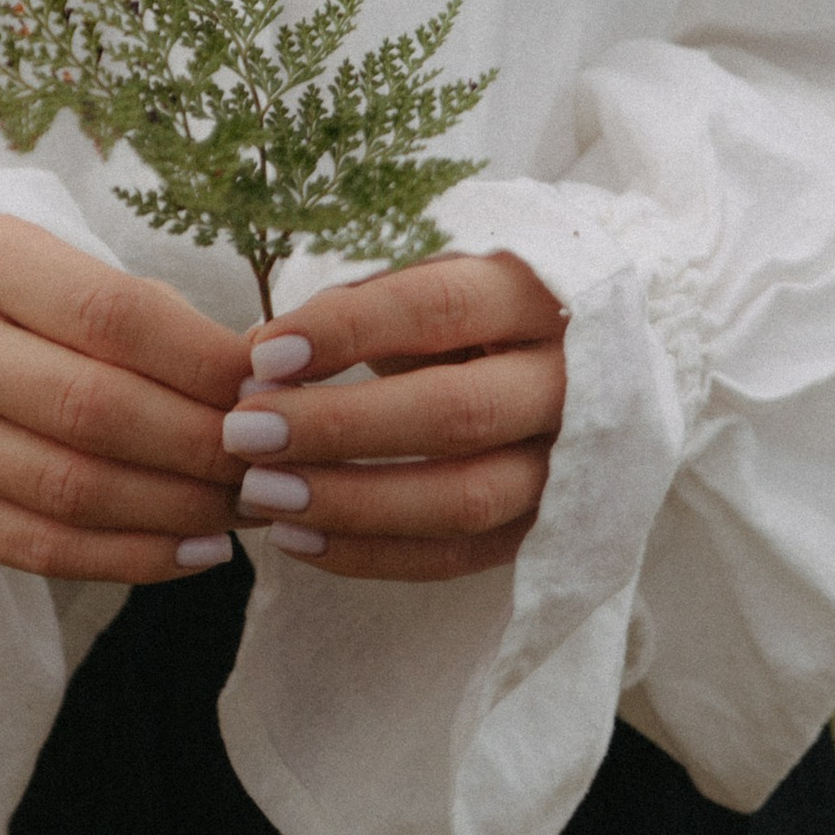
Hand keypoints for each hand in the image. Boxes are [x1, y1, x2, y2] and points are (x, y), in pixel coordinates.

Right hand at [0, 212, 252, 584]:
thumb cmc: (49, 317)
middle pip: (91, 406)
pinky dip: (133, 558)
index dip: (202, 359)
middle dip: (199, 443)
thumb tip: (272, 378)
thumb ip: (171, 325)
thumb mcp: (96, 285)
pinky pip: (41, 549)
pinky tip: (197, 551)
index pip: (110, 312)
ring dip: (177, 508)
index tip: (272, 390)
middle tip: (269, 464)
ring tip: (245, 510)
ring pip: (70, 487)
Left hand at [223, 252, 564, 583]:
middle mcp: (569, 383)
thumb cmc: (481, 309)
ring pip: (462, 498)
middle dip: (339, 426)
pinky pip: (459, 557)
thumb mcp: (440, 277)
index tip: (265, 353)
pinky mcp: (547, 531)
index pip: (441, 308)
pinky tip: (298, 540)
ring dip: (350, 502)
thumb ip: (362, 305)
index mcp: (539, 295)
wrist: (588, 364)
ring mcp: (567, 466)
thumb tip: (260, 352)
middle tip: (246, 431)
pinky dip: (373, 556)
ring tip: (261, 493)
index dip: (351, 330)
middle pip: (455, 413)